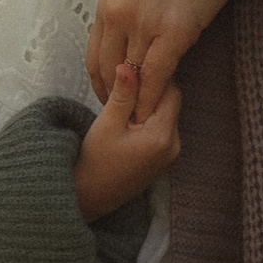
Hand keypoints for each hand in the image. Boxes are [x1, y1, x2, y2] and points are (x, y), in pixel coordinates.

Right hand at [74, 61, 182, 219]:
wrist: (88, 197)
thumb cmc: (94, 162)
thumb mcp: (106, 124)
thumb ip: (122, 94)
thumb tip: (128, 65)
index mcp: (162, 137)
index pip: (170, 91)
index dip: (153, 77)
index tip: (133, 69)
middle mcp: (173, 146)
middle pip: (171, 102)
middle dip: (151, 90)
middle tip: (127, 84)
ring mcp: (170, 154)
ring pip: (166, 114)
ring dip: (149, 104)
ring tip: (124, 104)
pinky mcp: (163, 158)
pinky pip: (162, 128)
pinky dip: (149, 119)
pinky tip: (128, 120)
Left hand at [88, 0, 240, 122]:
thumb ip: (128, 9)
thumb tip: (131, 37)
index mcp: (108, 2)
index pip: (95, 55)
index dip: (101, 82)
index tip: (110, 97)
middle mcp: (119, 16)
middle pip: (110, 70)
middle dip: (117, 97)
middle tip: (126, 116)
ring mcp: (145, 24)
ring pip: (134, 77)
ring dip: (136, 102)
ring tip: (142, 121)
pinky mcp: (175, 31)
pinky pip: (158, 74)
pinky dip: (155, 96)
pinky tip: (157, 109)